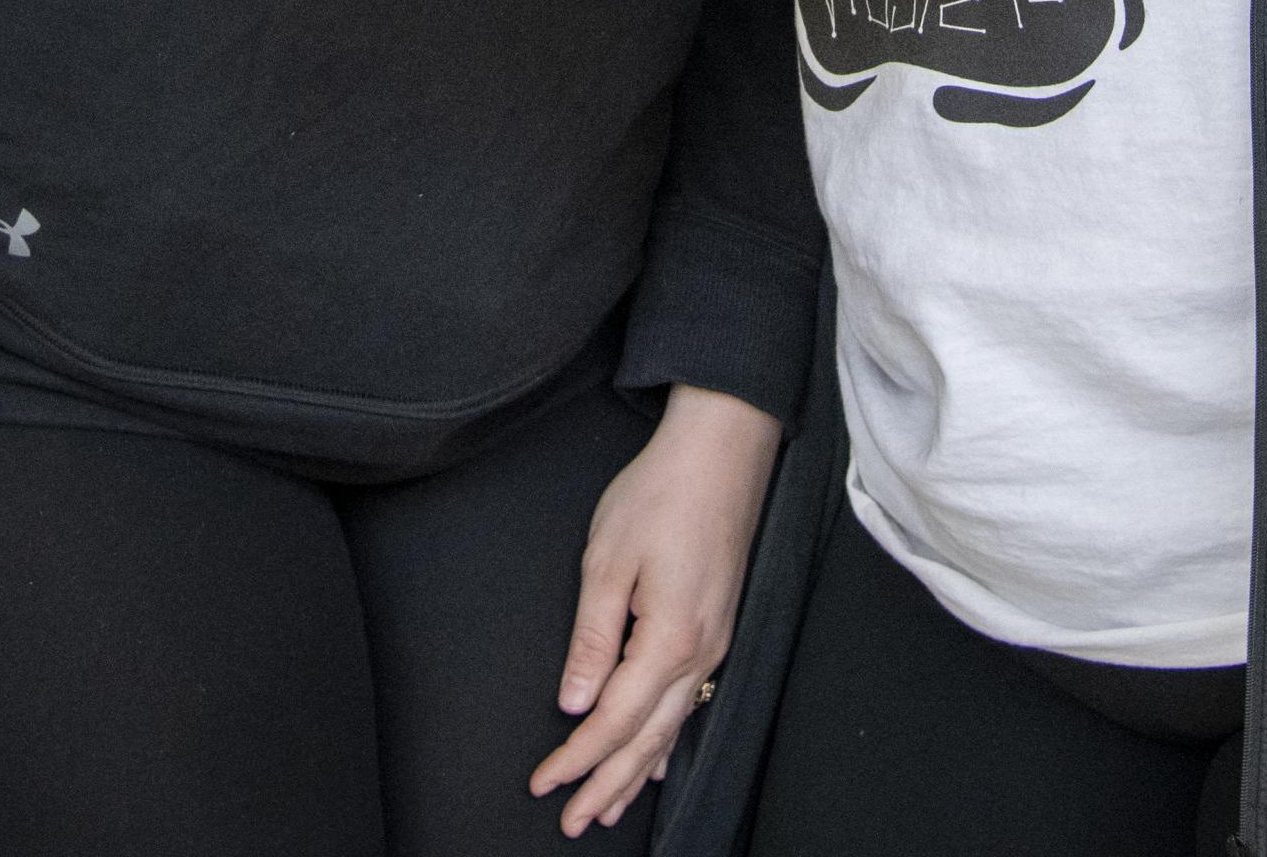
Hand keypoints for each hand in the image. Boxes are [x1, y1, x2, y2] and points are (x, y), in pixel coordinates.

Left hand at [531, 385, 782, 836]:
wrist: (723, 447)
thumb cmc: (661, 493)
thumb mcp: (609, 560)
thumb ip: (592, 639)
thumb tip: (575, 703)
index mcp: (669, 639)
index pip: (615, 721)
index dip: (577, 759)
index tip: (543, 785)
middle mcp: (701, 650)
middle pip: (648, 738)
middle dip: (606, 783)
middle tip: (572, 823)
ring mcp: (716, 640)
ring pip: (673, 725)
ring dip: (637, 770)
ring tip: (608, 807)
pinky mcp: (719, 623)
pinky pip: (692, 700)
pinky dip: (667, 738)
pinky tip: (658, 756)